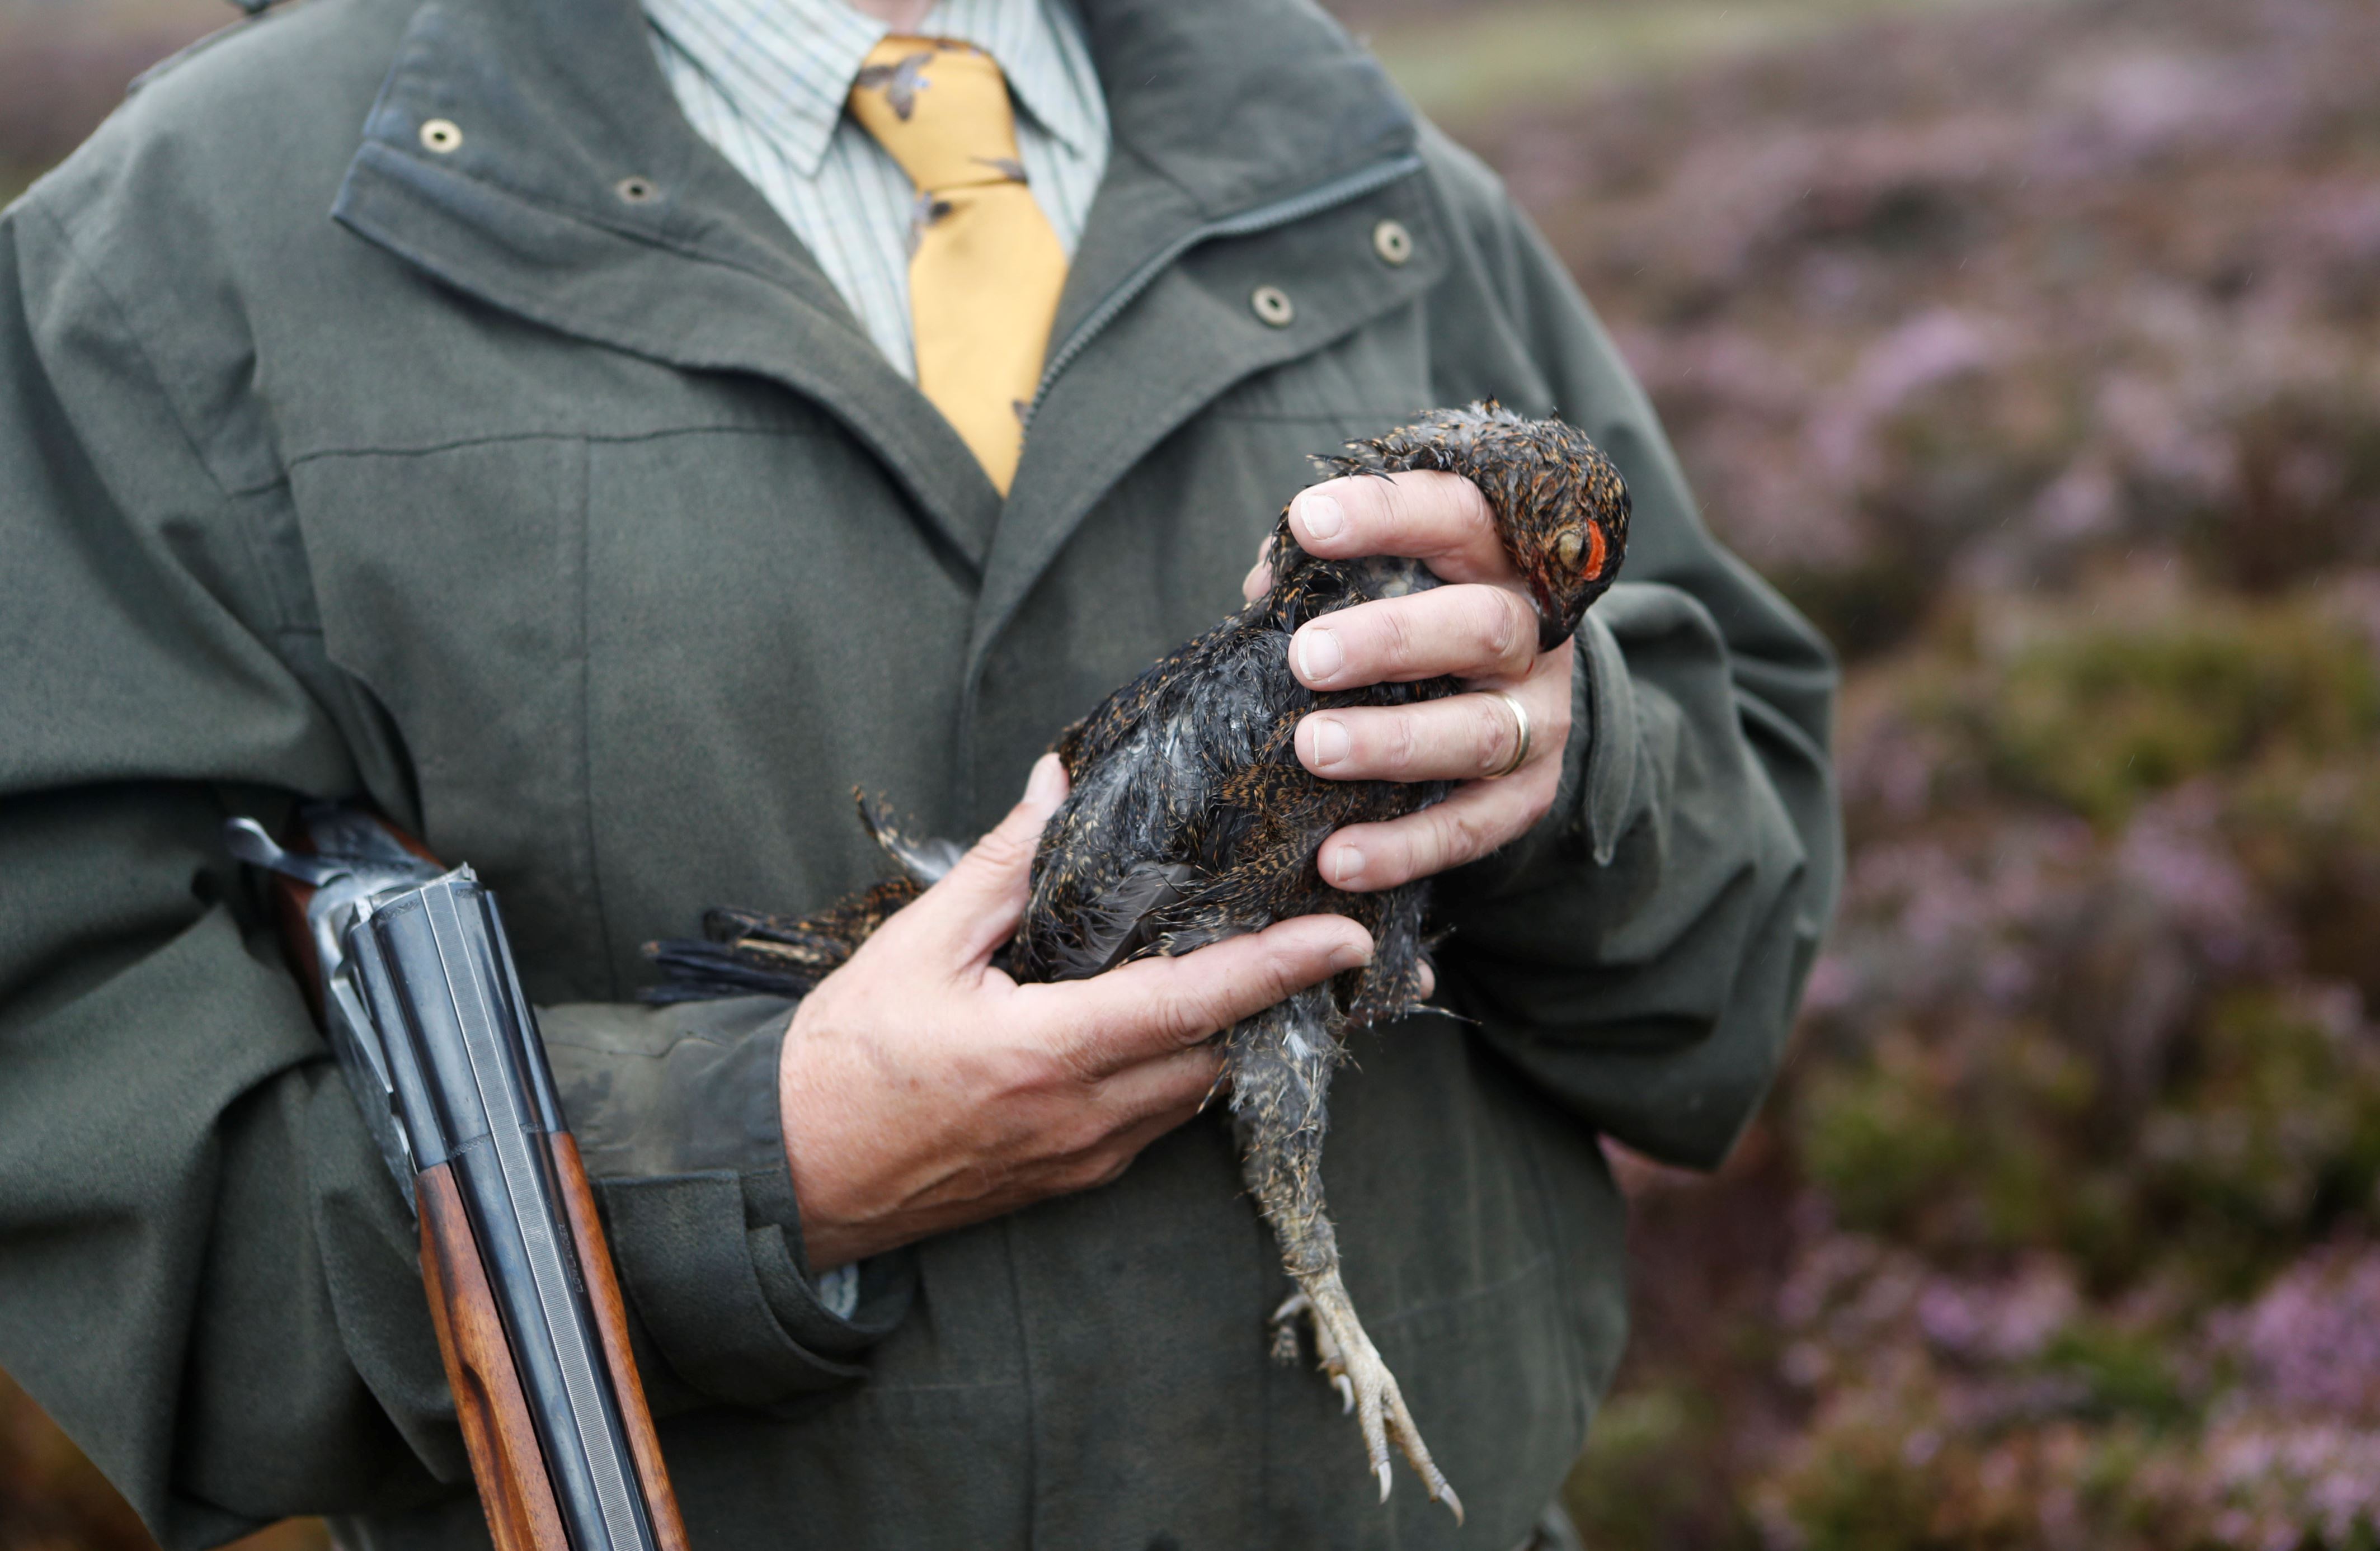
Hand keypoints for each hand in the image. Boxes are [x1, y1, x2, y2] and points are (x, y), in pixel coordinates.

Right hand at [779, 755, 1374, 1269]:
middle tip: (1327, 935)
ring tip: (1274, 967)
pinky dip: (1186, 1065)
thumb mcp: (917, 946)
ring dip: (1235, 1033)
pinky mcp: (1074, 1177)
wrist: (789, 1176)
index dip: (1277, 968)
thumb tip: (1058, 785)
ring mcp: (1084, 1158)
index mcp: (1047, 1055)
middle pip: (1219, 1053)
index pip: (1191, 1005)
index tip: (1346, 937)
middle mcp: (1084, 1118)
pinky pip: (1158, 1118)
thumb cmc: (845, 1059)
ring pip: (1196, 1092)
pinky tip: (1185, 1019)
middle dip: (1280, 999)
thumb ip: (1001, 867)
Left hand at [1241, 471, 1574, 893]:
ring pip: (1481, 732)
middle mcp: (1532, 636)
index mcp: (1496, 558)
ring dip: (1393, 743)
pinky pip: (1470, 828)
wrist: (1507, 691)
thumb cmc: (1417, 613)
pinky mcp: (1528, 796)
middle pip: (1481, 626)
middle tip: (1308, 658)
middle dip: (1390, 641)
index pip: (1455, 515)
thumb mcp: (1387, 575)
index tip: (1309, 523)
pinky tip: (1337, 859)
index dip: (1385, 515)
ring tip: (1314, 748)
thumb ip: (1328, 572)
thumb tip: (1265, 584)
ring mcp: (1538, 718)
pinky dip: (1403, 848)